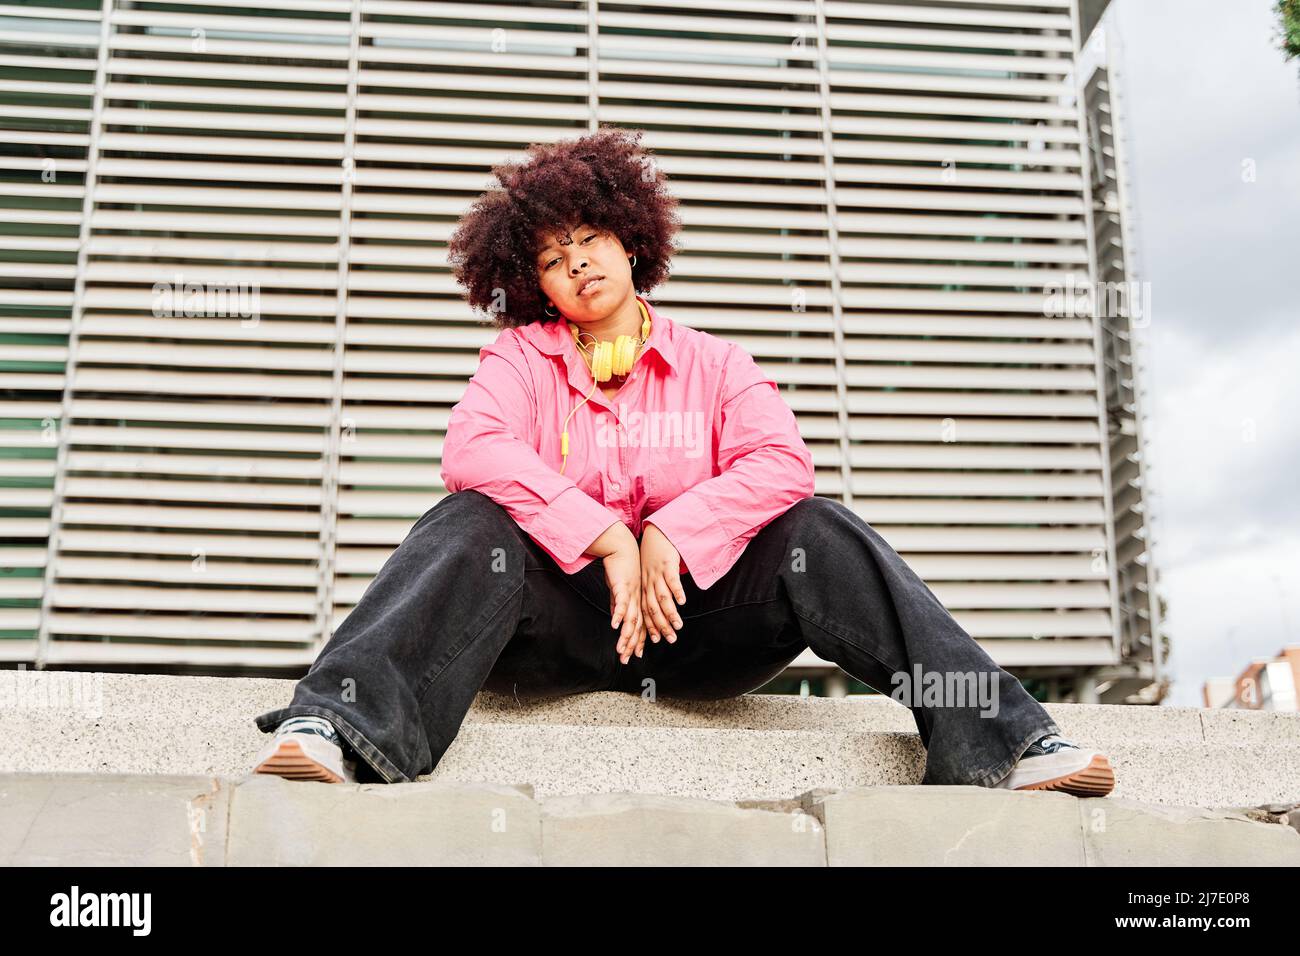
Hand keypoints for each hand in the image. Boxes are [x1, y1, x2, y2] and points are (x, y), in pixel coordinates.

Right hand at [602, 539, 645, 664]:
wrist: (622, 548)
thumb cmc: (622, 570)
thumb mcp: (620, 591)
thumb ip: (618, 606)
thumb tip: (616, 621)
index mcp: (637, 603)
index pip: (639, 626)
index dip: (638, 642)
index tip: (636, 656)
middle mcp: (636, 601)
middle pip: (636, 627)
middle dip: (632, 644)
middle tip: (627, 660)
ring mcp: (631, 595)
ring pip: (630, 618)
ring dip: (626, 634)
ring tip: (622, 649)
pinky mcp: (623, 586)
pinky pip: (621, 602)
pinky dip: (619, 614)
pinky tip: (615, 625)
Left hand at [640, 522, 685, 644]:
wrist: (655, 532)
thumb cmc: (653, 556)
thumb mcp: (647, 574)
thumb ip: (650, 591)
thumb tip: (653, 608)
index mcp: (643, 587)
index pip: (645, 611)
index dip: (650, 626)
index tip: (657, 641)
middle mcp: (648, 583)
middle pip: (653, 608)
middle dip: (661, 626)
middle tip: (671, 640)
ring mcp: (657, 574)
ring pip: (662, 597)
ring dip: (670, 613)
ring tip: (678, 626)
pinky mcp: (666, 564)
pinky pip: (671, 580)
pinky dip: (676, 591)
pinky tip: (682, 602)